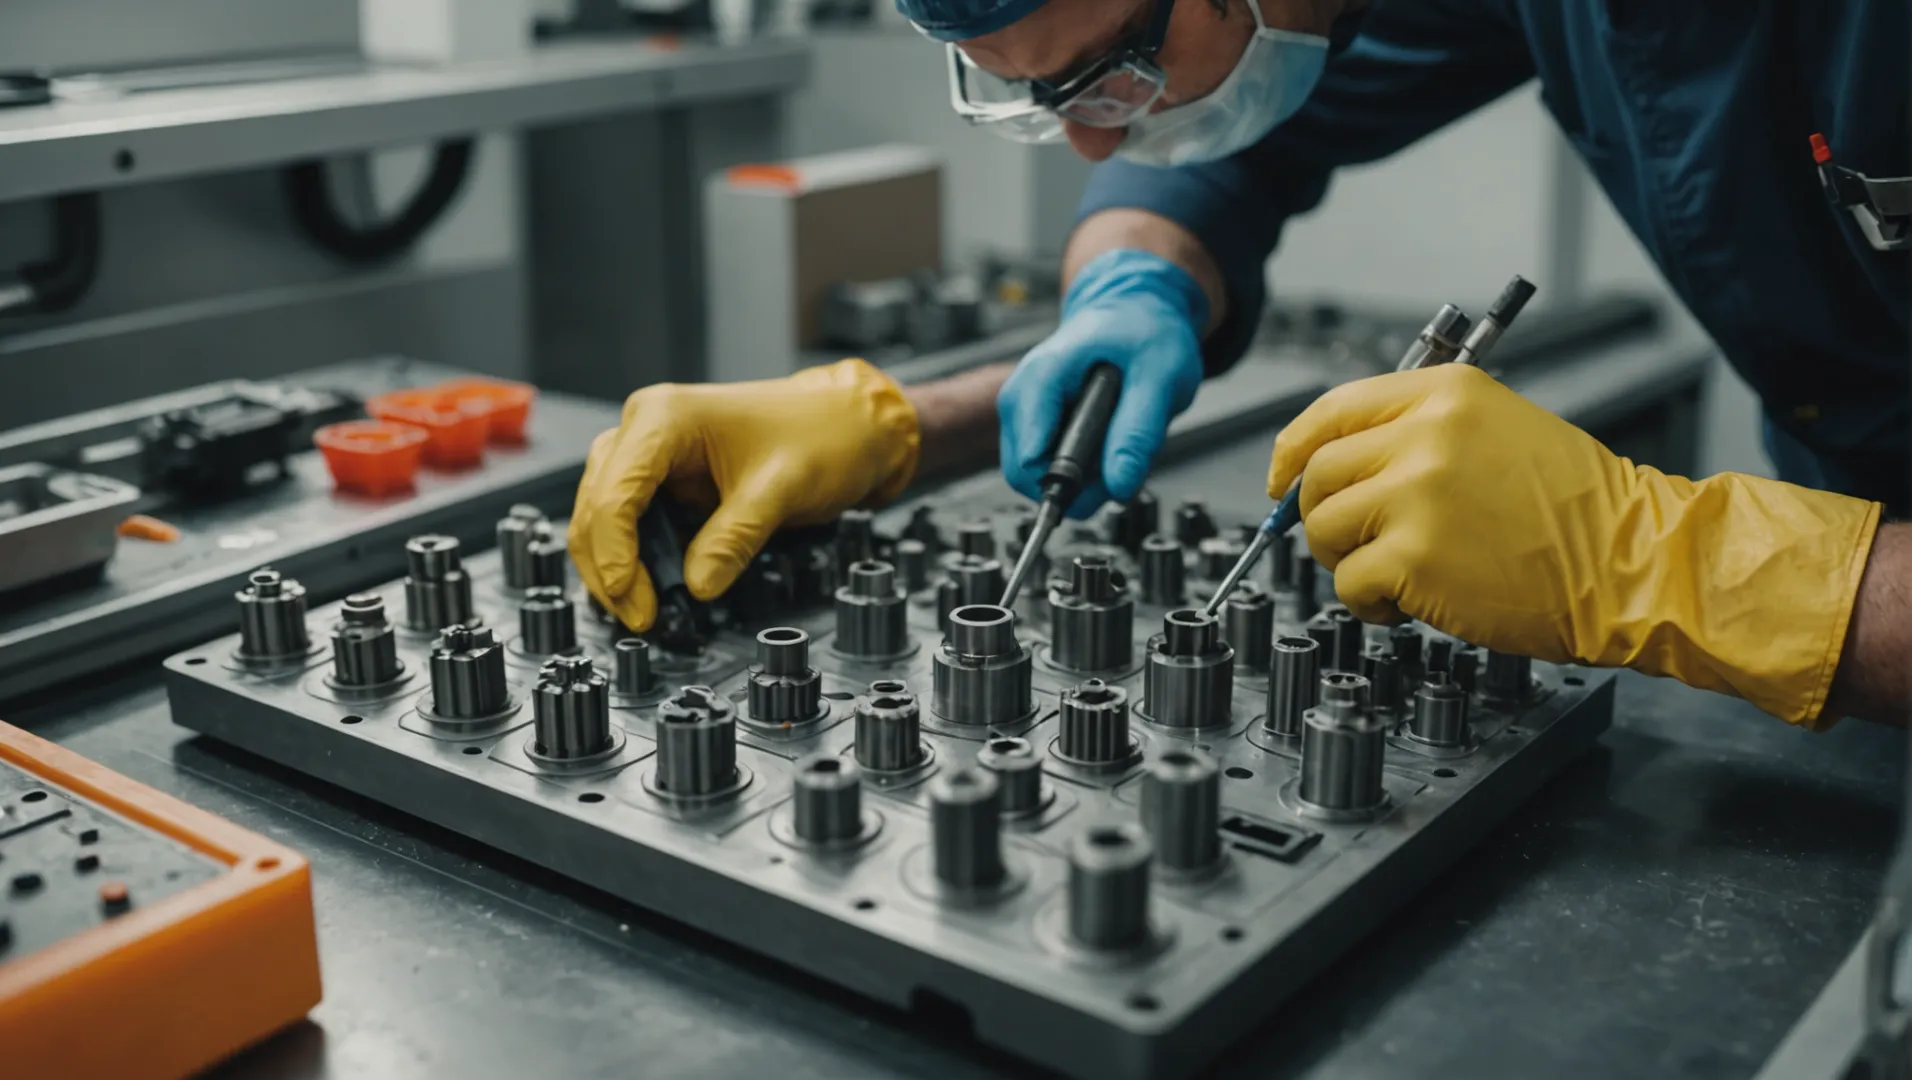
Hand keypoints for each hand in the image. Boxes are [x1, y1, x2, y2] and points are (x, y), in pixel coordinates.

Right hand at [570, 359, 918, 630]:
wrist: (848, 427)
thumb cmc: (822, 437)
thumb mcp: (783, 490)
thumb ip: (735, 537)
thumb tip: (697, 587)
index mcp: (664, 417)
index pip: (615, 493)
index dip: (615, 554)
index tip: (636, 601)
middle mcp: (645, 430)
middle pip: (596, 508)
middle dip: (610, 569)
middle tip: (642, 618)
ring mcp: (649, 455)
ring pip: (602, 518)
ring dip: (614, 569)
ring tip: (644, 612)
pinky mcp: (663, 480)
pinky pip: (629, 524)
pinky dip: (633, 560)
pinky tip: (650, 592)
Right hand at [998, 248, 1208, 517]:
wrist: (1136, 310)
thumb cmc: (1144, 330)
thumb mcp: (1160, 377)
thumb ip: (1138, 432)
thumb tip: (1119, 485)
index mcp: (1042, 377)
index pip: (1029, 460)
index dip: (1072, 482)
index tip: (1108, 473)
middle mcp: (1021, 396)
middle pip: (1028, 474)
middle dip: (1079, 483)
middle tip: (1120, 457)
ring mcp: (1024, 411)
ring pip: (1039, 475)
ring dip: (1083, 475)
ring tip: (1116, 439)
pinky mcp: (1033, 423)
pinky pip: (1048, 464)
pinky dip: (1081, 466)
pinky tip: (1105, 438)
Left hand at [1269, 364, 1879, 724]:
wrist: (1632, 562)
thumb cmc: (1576, 511)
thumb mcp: (1496, 433)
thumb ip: (1417, 437)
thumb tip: (1335, 465)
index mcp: (1445, 394)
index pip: (1332, 410)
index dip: (1294, 450)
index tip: (1282, 481)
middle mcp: (1424, 435)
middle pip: (1319, 474)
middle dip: (1321, 517)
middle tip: (1356, 545)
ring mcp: (1416, 495)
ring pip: (1324, 528)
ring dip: (1346, 562)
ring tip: (1393, 576)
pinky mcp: (1414, 557)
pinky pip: (1349, 583)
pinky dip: (1367, 604)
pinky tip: (1406, 604)